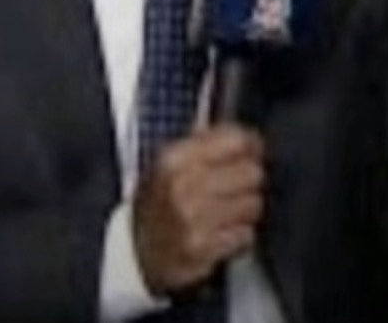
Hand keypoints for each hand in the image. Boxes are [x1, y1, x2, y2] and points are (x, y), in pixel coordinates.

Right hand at [132, 124, 265, 295]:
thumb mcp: (172, 161)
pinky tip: (223, 233)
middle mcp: (182, 188)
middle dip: (250, 179)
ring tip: (229, 211)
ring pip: (253, 204)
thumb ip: (207, 140)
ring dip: (246, 209)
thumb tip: (248, 135)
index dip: (251, 145)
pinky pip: (245, 235)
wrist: (133, 251)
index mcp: (175, 159)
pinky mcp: (201, 251)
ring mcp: (191, 221)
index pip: (238, 140)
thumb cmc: (161, 199)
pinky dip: (239, 235)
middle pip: (252, 173)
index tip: (252, 151)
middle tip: (239, 186)